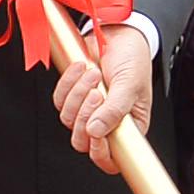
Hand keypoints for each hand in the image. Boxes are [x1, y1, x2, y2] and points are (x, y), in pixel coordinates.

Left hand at [55, 25, 151, 168]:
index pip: (111, 160)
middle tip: (98, 94)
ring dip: (78, 94)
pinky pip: (59, 100)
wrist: (120, 34)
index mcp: (128, 129)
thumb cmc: (134, 60)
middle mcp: (107, 124)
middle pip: (83, 142)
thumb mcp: (130, 85)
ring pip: (69, 120)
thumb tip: (95, 132)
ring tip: (94, 73)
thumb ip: (115, 110)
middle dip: (85, 116)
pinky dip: (68, 83)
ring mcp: (88, 111)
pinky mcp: (73, 97)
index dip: (101, 153)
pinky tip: (83, 68)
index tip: (98, 134)